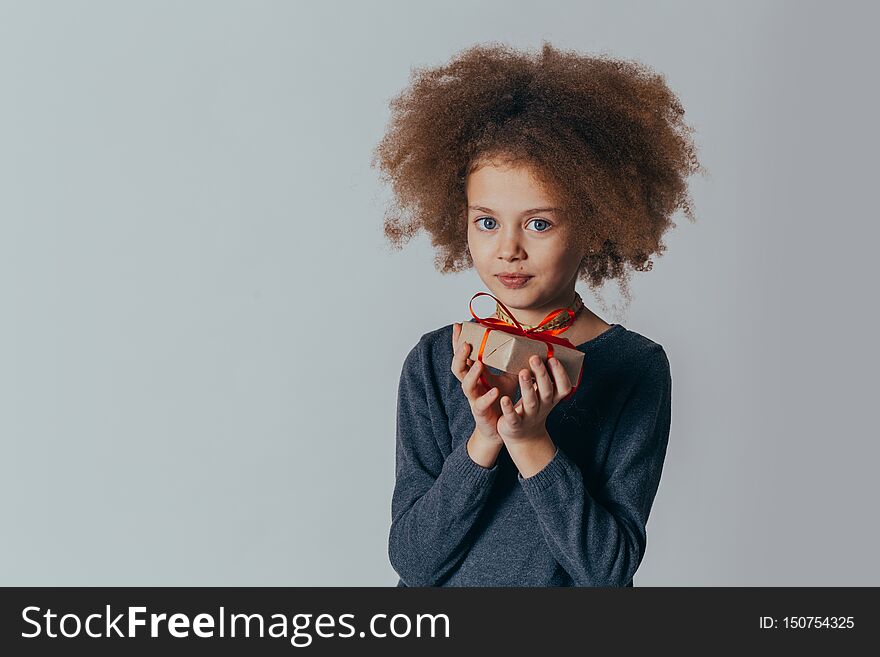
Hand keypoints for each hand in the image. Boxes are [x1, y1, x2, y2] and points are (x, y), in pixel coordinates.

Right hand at [451, 322, 519, 442]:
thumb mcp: (508, 375)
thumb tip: (526, 342)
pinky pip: (480, 404)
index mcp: (475, 373)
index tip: (459, 325)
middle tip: (466, 344)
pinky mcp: (480, 412)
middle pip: (457, 368)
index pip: (464, 354)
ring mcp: (474, 399)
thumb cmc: (502, 397)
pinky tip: (495, 391)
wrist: (501, 425)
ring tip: (479, 364)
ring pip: (466, 385)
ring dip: (471, 374)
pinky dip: (487, 397)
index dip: (459, 341)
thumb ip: (511, 361)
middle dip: (459, 355)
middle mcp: (471, 385)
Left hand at [497, 354, 572, 443]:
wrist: (523, 437)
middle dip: (542, 375)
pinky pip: (513, 417)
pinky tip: (503, 398)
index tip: (553, 359)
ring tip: (522, 372)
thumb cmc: (532, 408)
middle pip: (546, 391)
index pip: (563, 387)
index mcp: (551, 399)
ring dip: (527, 387)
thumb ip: (546, 376)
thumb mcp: (542, 394)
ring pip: (530, 402)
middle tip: (534, 358)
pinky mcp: (514, 425)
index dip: (560, 374)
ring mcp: (529, 417)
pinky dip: (509, 408)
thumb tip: (552, 348)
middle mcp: (542, 407)